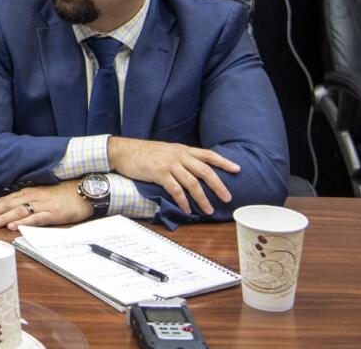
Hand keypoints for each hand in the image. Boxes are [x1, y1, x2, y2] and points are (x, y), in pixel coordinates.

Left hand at [0, 181, 92, 229]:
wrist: (84, 191)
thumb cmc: (61, 195)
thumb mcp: (40, 196)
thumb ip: (26, 203)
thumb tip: (10, 212)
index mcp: (27, 193)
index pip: (4, 200)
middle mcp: (32, 197)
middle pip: (7, 205)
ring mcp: (42, 205)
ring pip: (18, 211)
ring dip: (3, 218)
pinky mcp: (53, 213)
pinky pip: (37, 218)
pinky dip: (24, 222)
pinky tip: (15, 227)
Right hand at [107, 136, 239, 214]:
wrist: (123, 151)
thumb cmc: (143, 153)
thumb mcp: (165, 151)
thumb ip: (179, 158)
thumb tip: (192, 171)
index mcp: (182, 149)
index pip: (208, 154)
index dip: (223, 162)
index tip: (237, 169)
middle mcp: (178, 155)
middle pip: (205, 171)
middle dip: (218, 185)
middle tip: (227, 198)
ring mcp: (169, 164)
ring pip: (192, 183)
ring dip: (202, 198)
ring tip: (209, 210)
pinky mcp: (159, 173)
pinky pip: (176, 190)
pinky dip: (183, 201)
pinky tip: (187, 209)